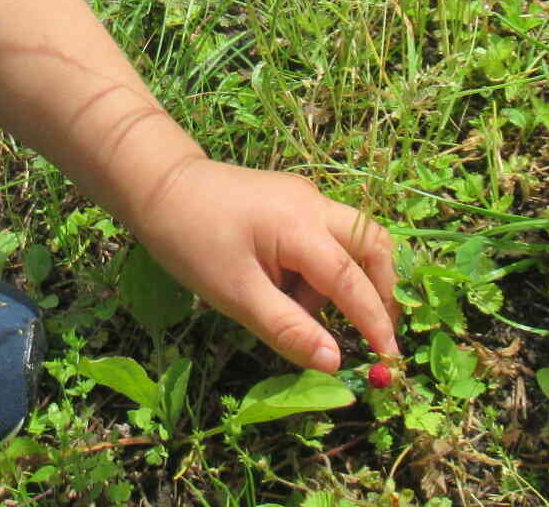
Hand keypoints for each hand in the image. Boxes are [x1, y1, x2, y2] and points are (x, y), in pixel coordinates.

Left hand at [132, 158, 400, 371]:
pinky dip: (322, 269)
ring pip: (352, 240)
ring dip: (346, 281)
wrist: (158, 186)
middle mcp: (314, 205)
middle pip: (374, 244)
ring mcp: (304, 198)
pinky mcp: (290, 202)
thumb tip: (335, 361)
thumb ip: (288, 328)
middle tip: (376, 332)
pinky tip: (287, 291)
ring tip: (302, 313)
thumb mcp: (236, 295)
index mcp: (302, 226)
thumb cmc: (191, 240)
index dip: (375, 320)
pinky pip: (325, 237)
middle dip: (382, 289)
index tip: (390, 358)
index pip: (352, 280)